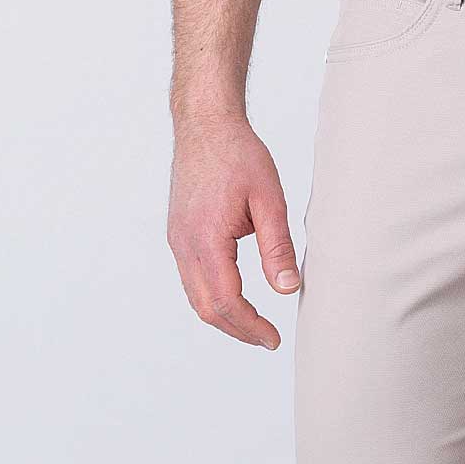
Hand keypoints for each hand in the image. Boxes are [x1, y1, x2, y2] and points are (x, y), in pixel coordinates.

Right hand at [168, 111, 298, 347]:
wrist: (205, 124)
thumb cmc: (238, 154)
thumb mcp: (269, 199)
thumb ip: (277, 247)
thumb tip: (287, 289)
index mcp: (206, 239)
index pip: (227, 300)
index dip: (251, 326)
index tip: (274, 338)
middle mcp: (184, 244)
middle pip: (206, 307)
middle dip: (237, 329)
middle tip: (267, 339)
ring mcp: (177, 239)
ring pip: (195, 296)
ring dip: (223, 315)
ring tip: (254, 324)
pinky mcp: (178, 233)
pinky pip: (191, 277)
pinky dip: (212, 296)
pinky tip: (235, 296)